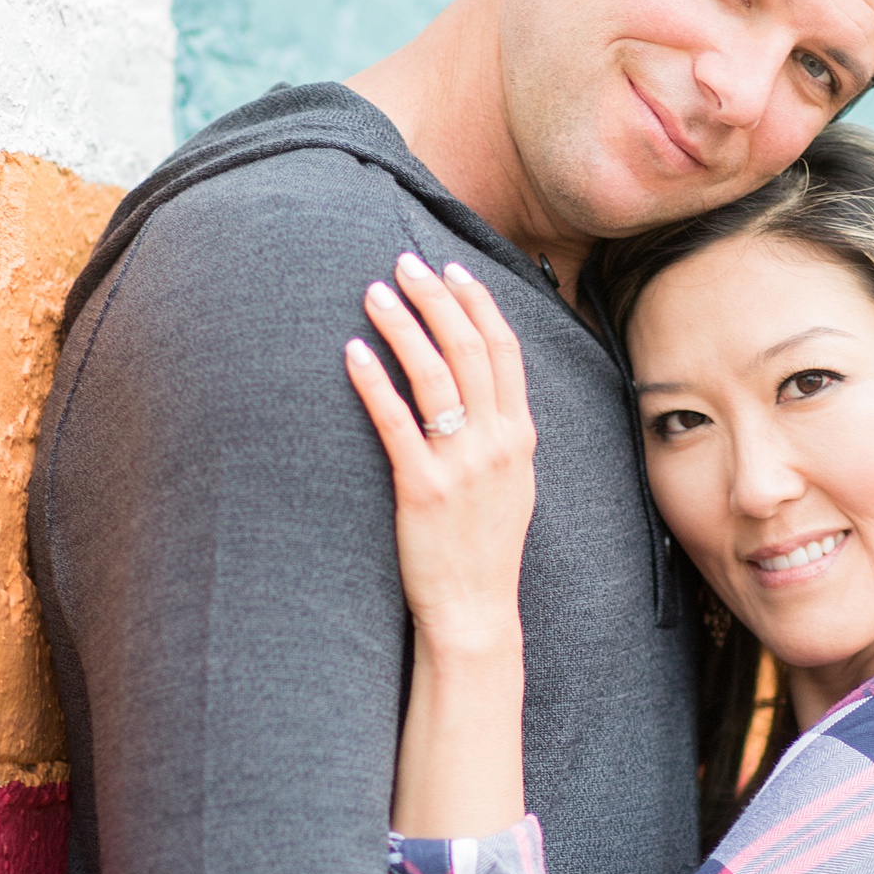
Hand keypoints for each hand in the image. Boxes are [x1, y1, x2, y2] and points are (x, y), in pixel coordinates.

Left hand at [345, 253, 537, 654]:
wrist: (476, 610)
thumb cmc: (486, 548)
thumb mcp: (513, 484)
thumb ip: (502, 435)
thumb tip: (483, 391)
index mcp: (520, 436)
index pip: (504, 349)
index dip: (477, 302)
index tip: (451, 269)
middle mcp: (497, 442)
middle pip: (467, 348)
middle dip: (435, 298)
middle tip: (403, 263)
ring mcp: (462, 465)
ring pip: (433, 374)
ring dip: (402, 325)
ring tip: (374, 292)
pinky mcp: (422, 489)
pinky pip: (396, 421)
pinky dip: (374, 381)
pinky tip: (353, 353)